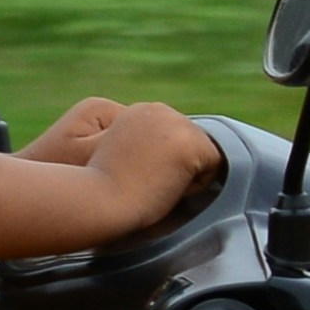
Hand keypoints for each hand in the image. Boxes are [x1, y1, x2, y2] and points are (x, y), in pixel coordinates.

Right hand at [43, 96, 221, 227]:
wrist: (96, 200)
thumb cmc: (101, 190)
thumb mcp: (122, 154)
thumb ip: (145, 144)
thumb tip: (173, 154)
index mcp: (138, 111)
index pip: (173, 136)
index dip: (161, 162)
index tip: (136, 175)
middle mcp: (158, 109)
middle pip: (191, 142)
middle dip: (176, 166)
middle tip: (143, 182)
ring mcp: (176, 123)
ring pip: (202, 153)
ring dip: (184, 174)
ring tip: (152, 184)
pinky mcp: (190, 143)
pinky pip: (213, 167)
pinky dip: (195, 185)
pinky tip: (165, 186)